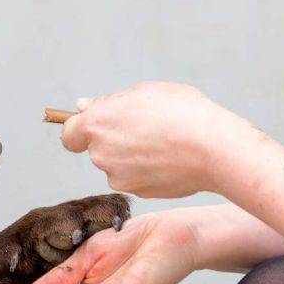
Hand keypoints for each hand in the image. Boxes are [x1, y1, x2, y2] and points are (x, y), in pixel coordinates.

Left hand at [61, 81, 253, 197]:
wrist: (214, 149)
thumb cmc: (183, 113)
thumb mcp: (145, 92)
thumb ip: (109, 102)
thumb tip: (83, 107)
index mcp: (97, 124)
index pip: (69, 134)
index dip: (80, 130)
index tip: (95, 126)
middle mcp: (100, 154)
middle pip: (98, 148)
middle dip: (115, 139)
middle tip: (147, 127)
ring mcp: (117, 177)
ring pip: (117, 165)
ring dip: (132, 156)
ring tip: (164, 142)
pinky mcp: (136, 191)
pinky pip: (135, 178)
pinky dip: (147, 170)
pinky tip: (169, 159)